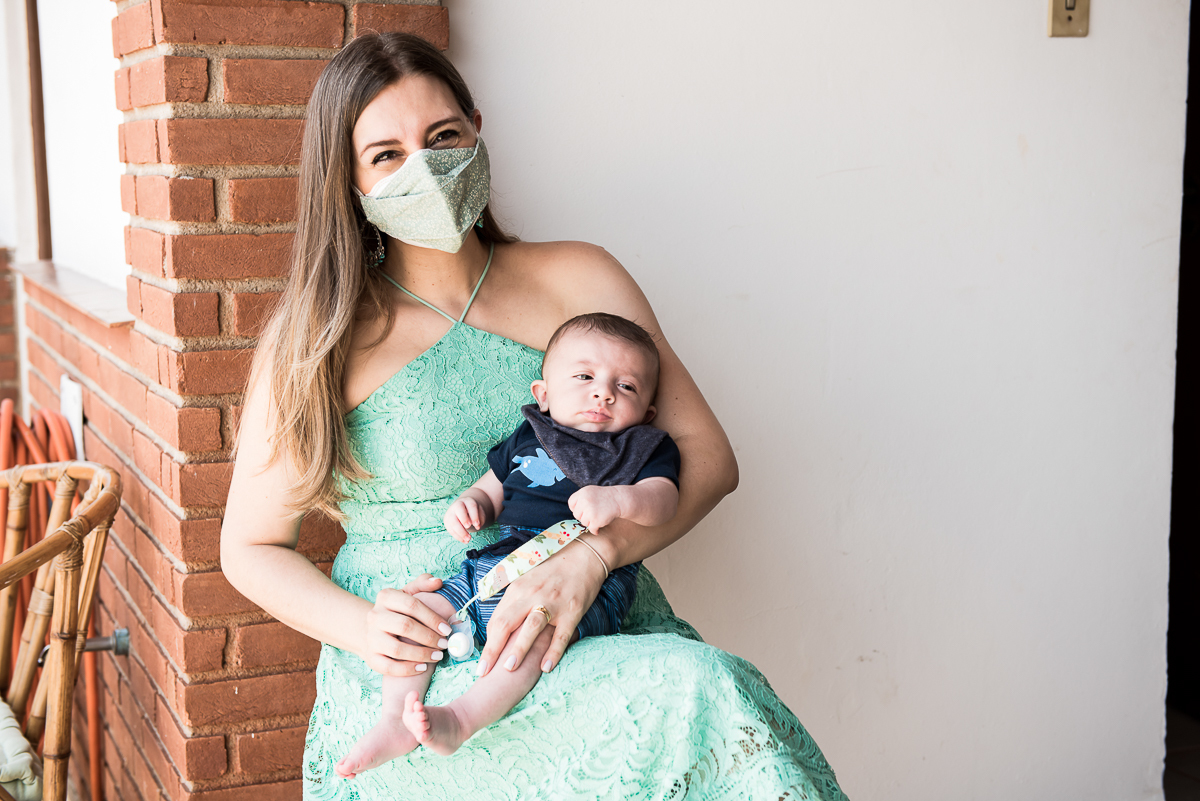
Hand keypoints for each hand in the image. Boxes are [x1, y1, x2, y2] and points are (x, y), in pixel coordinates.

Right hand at [364, 574, 453, 676]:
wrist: (373, 629)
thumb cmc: (398, 610)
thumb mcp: (408, 593)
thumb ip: (423, 584)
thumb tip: (438, 582)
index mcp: (385, 596)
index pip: (411, 605)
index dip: (432, 618)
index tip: (447, 629)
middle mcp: (374, 616)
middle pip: (405, 626)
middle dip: (429, 637)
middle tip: (445, 644)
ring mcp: (371, 638)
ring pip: (397, 649)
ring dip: (421, 654)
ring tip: (437, 656)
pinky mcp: (371, 657)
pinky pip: (389, 667)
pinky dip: (408, 669)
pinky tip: (423, 667)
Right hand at [444, 497, 485, 542]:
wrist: (464, 509)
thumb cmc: (473, 512)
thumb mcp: (479, 512)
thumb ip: (480, 518)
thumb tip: (477, 526)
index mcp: (468, 501)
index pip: (471, 506)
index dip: (474, 516)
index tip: (477, 525)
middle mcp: (458, 505)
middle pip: (459, 511)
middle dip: (464, 520)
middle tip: (469, 528)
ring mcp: (450, 512)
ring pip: (453, 522)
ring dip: (460, 532)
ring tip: (468, 539)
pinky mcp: (446, 521)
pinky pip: (450, 529)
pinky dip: (457, 536)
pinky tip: (464, 541)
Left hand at [477, 542, 606, 676]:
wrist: (584, 556)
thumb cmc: (553, 568)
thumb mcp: (526, 576)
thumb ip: (512, 597)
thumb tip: (496, 621)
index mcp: (518, 588)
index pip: (497, 618)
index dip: (488, 641)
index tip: (483, 659)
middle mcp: (532, 595)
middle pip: (506, 623)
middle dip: (493, 649)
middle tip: (483, 671)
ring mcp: (553, 604)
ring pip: (531, 628)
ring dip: (519, 649)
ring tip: (509, 668)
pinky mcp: (572, 612)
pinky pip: (561, 635)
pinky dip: (553, 652)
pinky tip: (545, 667)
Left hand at [568, 485, 622, 530]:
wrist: (619, 499)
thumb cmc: (604, 497)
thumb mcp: (590, 491)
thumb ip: (580, 499)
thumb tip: (573, 511)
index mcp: (582, 493)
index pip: (571, 504)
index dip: (576, 508)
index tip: (582, 510)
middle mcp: (584, 501)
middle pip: (576, 514)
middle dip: (583, 516)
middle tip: (592, 513)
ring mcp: (590, 511)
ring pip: (583, 522)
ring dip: (590, 522)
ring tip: (598, 516)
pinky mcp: (595, 520)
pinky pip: (591, 529)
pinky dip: (595, 530)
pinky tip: (598, 527)